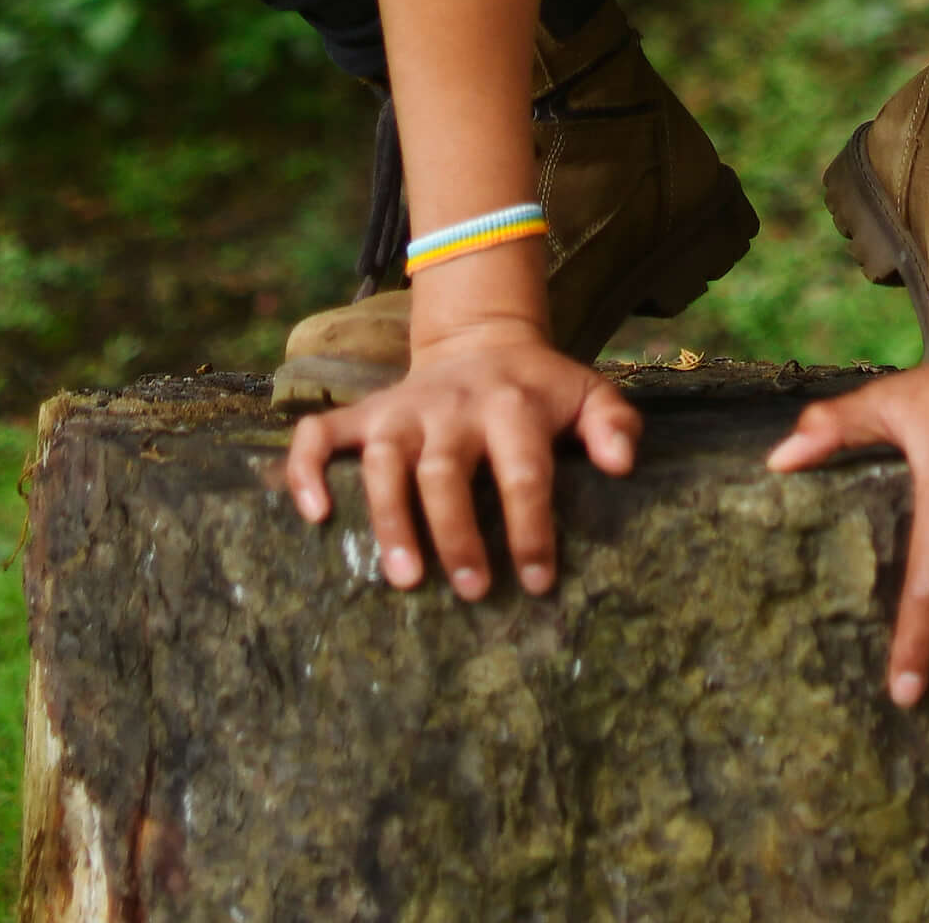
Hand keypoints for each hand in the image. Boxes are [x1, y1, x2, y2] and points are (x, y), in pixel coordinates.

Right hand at [283, 321, 639, 598]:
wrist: (481, 338)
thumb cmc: (538, 389)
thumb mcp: (587, 393)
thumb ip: (613, 424)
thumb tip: (622, 464)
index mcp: (511, 406)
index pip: (523, 471)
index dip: (530, 527)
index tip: (538, 580)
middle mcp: (452, 407)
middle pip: (446, 471)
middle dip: (456, 534)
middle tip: (473, 591)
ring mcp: (404, 410)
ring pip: (385, 461)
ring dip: (390, 519)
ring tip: (403, 579)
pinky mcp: (367, 414)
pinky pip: (321, 436)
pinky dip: (307, 470)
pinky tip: (313, 516)